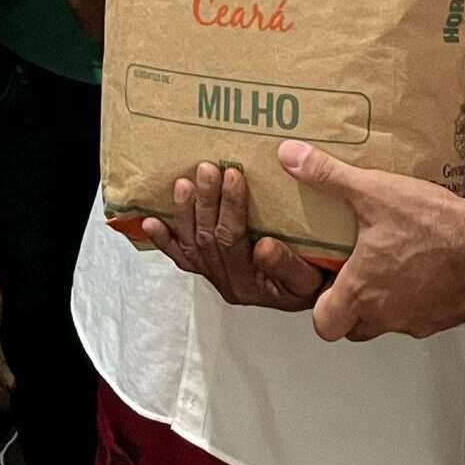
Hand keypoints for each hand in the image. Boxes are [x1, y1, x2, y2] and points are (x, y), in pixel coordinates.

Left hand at [138, 162, 325, 312]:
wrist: (313, 296)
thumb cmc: (314, 283)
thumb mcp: (311, 278)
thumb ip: (288, 266)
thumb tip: (263, 247)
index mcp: (251, 284)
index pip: (233, 240)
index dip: (230, 206)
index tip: (234, 175)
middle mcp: (228, 283)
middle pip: (208, 237)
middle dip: (207, 200)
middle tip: (209, 168)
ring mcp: (214, 276)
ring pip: (192, 242)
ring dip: (185, 211)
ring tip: (184, 183)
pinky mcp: (207, 270)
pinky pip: (181, 256)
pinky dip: (164, 239)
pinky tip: (149, 222)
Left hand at [279, 142, 464, 340]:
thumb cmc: (432, 225)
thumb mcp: (374, 192)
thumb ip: (327, 176)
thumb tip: (288, 155)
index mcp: (362, 292)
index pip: (324, 325)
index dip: (320, 307)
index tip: (326, 280)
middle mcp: (387, 316)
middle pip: (354, 328)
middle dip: (349, 307)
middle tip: (353, 271)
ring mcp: (419, 322)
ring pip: (388, 323)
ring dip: (384, 301)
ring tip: (389, 264)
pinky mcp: (446, 319)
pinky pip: (421, 317)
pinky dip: (417, 299)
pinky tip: (424, 266)